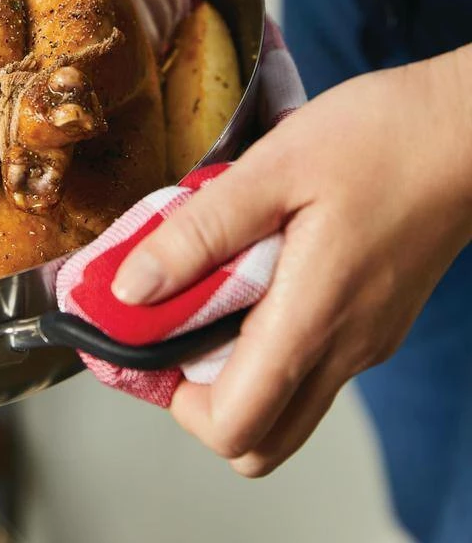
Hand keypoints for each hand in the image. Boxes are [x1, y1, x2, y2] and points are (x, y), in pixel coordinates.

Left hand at [113, 49, 471, 475]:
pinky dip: (265, 344)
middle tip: (167, 326)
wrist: (468, 129)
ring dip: (231, 372)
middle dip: (198, 400)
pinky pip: (310, 364)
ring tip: (203, 293)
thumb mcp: (271, 170)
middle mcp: (344, 350)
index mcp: (313, 320)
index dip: (173, 401)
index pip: (234, 428)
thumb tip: (132, 288)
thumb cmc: (377, 138)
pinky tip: (248, 274)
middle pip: (260, 440)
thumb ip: (198, 233)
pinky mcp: (373, 318)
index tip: (143, 341)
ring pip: (286, 406)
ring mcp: (364, 340)